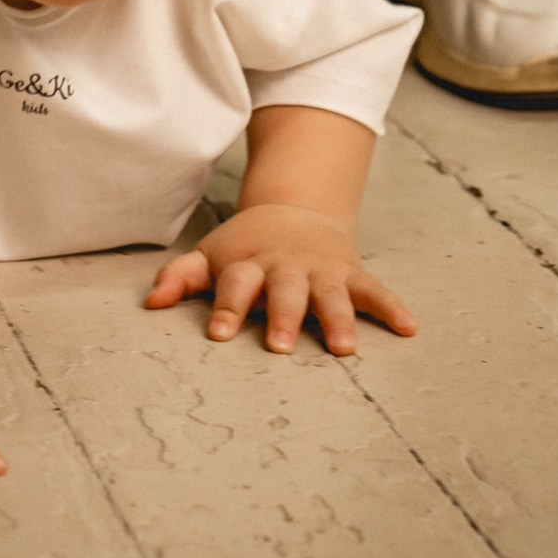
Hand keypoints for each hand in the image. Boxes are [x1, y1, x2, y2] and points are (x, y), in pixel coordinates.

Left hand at [145, 203, 415, 356]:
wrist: (296, 210)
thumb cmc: (246, 247)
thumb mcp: (211, 254)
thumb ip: (181, 277)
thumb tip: (149, 303)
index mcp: (249, 263)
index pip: (234, 283)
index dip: (226, 307)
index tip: (218, 333)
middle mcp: (286, 266)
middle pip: (284, 290)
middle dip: (283, 316)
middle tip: (280, 345)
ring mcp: (321, 270)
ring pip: (331, 295)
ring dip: (337, 319)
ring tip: (343, 348)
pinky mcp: (351, 273)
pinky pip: (374, 290)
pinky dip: (392, 307)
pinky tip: (409, 327)